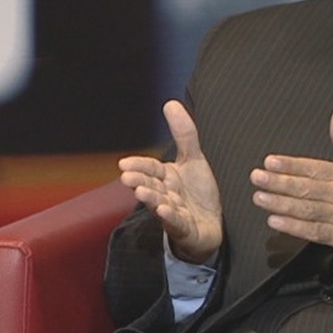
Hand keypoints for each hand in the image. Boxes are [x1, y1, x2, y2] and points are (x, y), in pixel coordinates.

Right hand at [118, 100, 221, 263]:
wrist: (209, 226)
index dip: (139, 165)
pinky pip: (176, 223)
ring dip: (151, 199)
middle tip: (127, 177)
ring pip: (160, 205)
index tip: (124, 163)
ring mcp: (174, 213)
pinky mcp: (185, 229)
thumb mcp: (193, 159)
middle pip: (151, 186)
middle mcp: (166, 195)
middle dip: (139, 181)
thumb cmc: (196, 193)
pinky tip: (165, 210)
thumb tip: (170, 103)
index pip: (150, 169)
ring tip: (142, 192)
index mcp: (166, 177)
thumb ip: (183, 133)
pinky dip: (170, 217)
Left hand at [249, 108, 332, 273]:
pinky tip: (277, 222)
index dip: (290, 164)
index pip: (313, 167)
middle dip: (279, 182)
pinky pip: (313, 231)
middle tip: (257, 177)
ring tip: (260, 197)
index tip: (270, 161)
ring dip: (281, 203)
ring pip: (306, 208)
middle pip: (306, 187)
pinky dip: (294, 227)